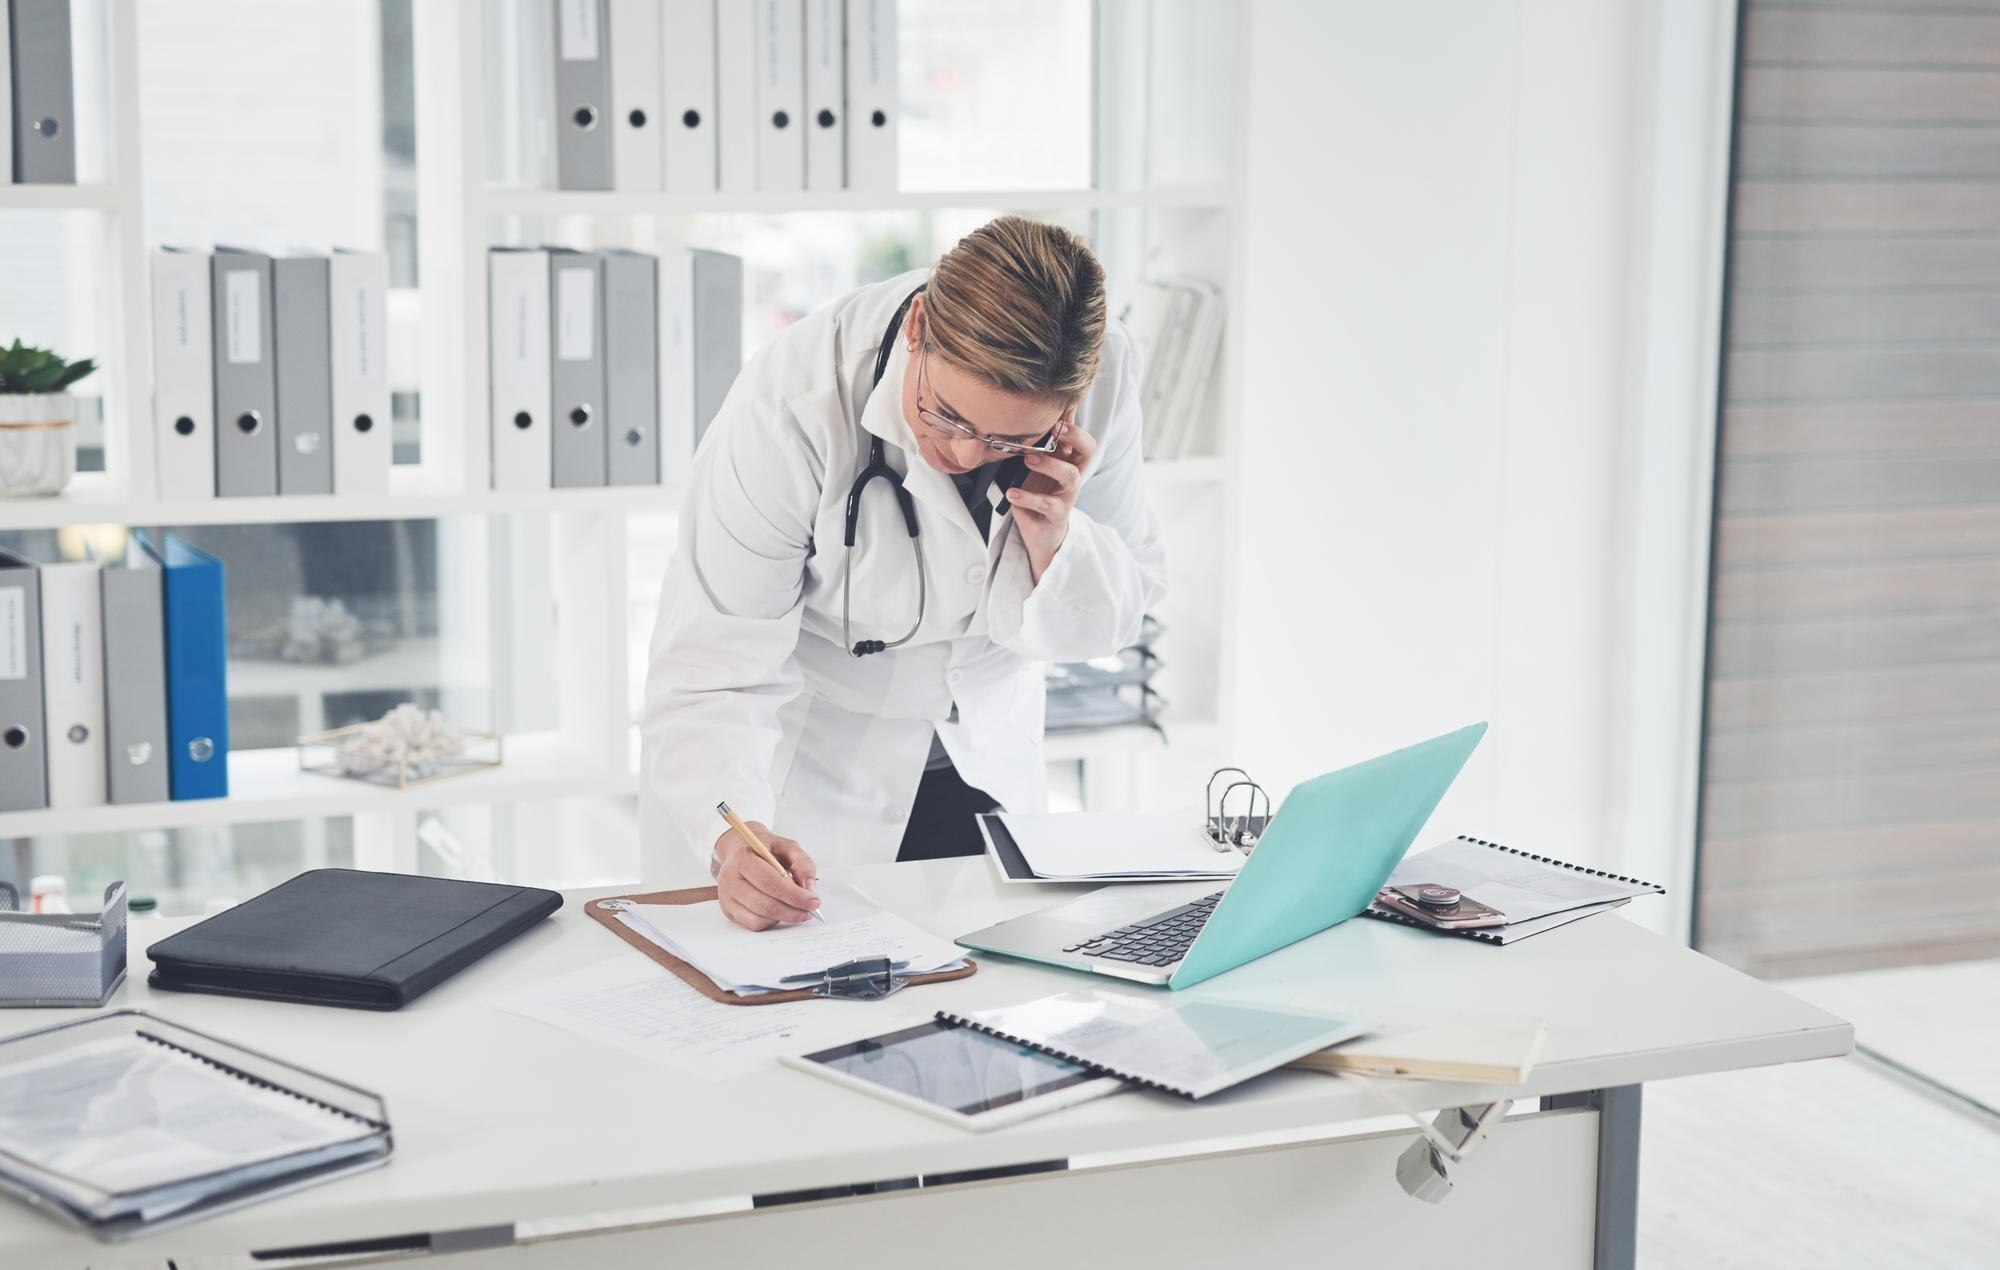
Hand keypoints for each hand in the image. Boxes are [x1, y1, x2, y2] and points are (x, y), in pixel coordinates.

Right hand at [712, 823, 820, 930]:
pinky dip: (771, 922)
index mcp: (743, 858)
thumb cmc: (765, 849)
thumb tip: (809, 888)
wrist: (742, 850)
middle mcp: (730, 878)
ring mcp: (726, 896)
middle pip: (764, 904)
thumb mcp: (787, 846)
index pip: (770, 882)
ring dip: (784, 917)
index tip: (813, 901)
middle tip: (809, 910)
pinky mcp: (728, 910)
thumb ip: (802, 862)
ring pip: (759, 917)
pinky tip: (780, 911)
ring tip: (798, 910)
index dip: (794, 895)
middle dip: (792, 910)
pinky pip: (753, 924)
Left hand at [1007, 418, 1094, 582]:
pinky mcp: (1057, 514)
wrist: (1040, 531)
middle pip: (1088, 450)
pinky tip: (1012, 493)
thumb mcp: (1040, 464)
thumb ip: (1040, 442)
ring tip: (1028, 459)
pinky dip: (1028, 497)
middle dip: (1076, 436)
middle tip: (1057, 428)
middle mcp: (1072, 474)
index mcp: (1068, 459)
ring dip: (1050, 464)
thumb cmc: (1039, 492)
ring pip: (1071, 476)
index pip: (1078, 433)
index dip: (1074, 417)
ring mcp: (1067, 494)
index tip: (1064, 402)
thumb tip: (1033, 410)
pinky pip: (1046, 504)